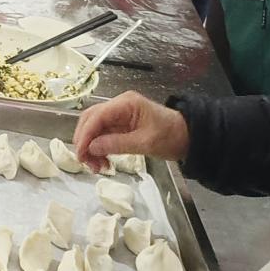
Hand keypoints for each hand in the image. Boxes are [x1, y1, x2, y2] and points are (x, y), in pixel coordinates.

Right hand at [72, 90, 189, 170]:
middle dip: (85, 141)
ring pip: (94, 128)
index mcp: (126, 104)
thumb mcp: (145, 143)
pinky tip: (103, 161)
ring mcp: (119, 115)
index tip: (81, 153)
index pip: (96, 116)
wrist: (188, 137)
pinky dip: (99, 148)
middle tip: (86, 162)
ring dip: (91, 147)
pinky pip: (103, 135)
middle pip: (91, 120)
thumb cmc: (172, 137)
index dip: (85, 135)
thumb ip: (117, 144)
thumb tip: (92, 148)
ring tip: (96, 166)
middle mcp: (119, 105)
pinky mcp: (121, 125)